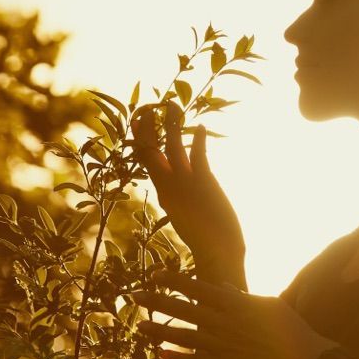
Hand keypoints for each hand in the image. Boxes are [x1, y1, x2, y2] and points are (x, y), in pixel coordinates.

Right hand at [129, 100, 244, 272]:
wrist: (217, 254)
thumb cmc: (206, 240)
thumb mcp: (186, 217)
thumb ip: (180, 202)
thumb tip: (175, 198)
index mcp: (164, 194)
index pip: (148, 162)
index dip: (142, 141)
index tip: (140, 123)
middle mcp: (168, 187)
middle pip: (149, 151)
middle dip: (146, 128)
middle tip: (145, 107)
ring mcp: (184, 183)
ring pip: (171, 146)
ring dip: (171, 124)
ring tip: (172, 104)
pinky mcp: (202, 182)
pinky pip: (197, 154)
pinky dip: (199, 139)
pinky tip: (202, 126)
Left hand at [132, 269, 333, 358]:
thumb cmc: (293, 332)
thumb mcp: (270, 306)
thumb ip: (243, 297)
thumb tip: (223, 287)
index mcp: (236, 305)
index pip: (198, 288)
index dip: (175, 281)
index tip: (156, 274)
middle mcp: (225, 323)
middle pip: (184, 310)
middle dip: (157, 301)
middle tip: (134, 294)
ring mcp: (224, 346)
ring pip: (184, 337)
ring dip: (159, 330)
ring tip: (139, 325)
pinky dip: (178, 357)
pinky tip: (160, 354)